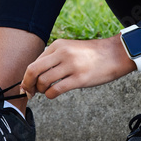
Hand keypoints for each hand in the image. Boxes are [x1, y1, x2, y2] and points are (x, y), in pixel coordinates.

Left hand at [21, 36, 135, 99]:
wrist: (114, 54)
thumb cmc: (91, 55)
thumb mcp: (70, 49)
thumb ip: (53, 58)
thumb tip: (35, 75)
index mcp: (58, 45)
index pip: (34, 62)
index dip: (27, 77)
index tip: (26, 86)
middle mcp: (62, 53)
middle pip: (33, 71)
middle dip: (28, 84)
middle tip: (30, 92)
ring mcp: (71, 66)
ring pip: (43, 82)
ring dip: (41, 91)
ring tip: (46, 91)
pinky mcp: (79, 78)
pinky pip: (56, 90)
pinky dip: (50, 95)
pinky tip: (54, 94)